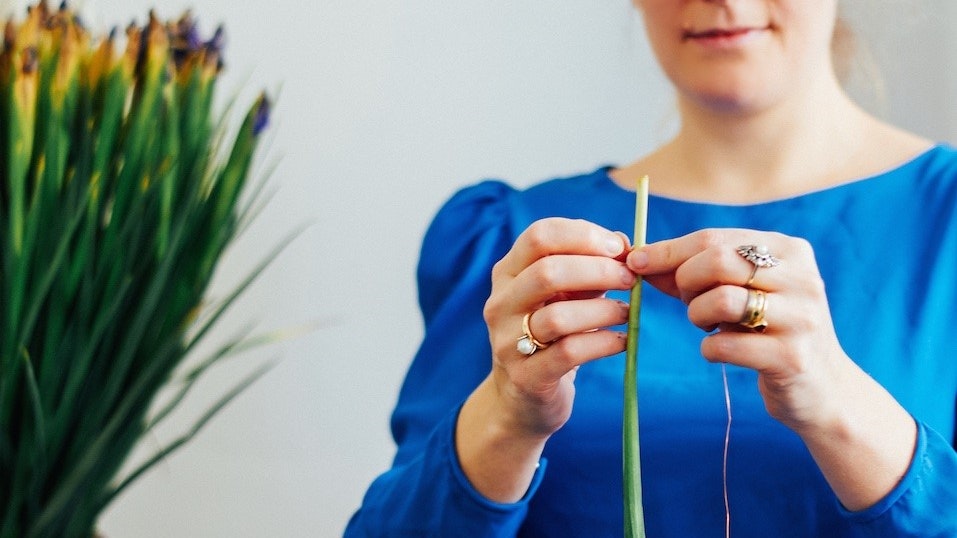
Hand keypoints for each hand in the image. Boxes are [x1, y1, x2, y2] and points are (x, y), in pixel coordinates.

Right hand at [483, 217, 634, 437]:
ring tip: (627, 312)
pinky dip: (604, 343)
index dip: (584, 236)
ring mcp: (507, 341)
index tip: (618, 248)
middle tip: (631, 279)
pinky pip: (570, 353)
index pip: (540, 236)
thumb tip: (624, 243)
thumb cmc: (552, 333)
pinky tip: (622, 341)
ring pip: (558, 316)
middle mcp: (500, 303)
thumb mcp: (565, 294)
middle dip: (599, 271)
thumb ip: (589, 265)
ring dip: (604, 310)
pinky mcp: (525, 376)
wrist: (523, 396)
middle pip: (547, 272)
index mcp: (508, 272)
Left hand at [626, 228, 847, 431]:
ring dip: (697, 315)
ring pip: (722, 299)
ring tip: (707, 326)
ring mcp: (801, 317)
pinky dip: (709, 349)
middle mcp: (801, 277)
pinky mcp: (792, 357)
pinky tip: (719, 351)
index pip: (714, 238)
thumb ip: (691, 273)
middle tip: (687, 302)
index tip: (637, 262)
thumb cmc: (766, 332)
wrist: (821, 388)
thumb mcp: (736, 293)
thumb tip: (638, 259)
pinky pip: (725, 345)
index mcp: (789, 250)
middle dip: (686, 282)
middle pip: (718, 261)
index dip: (668, 251)